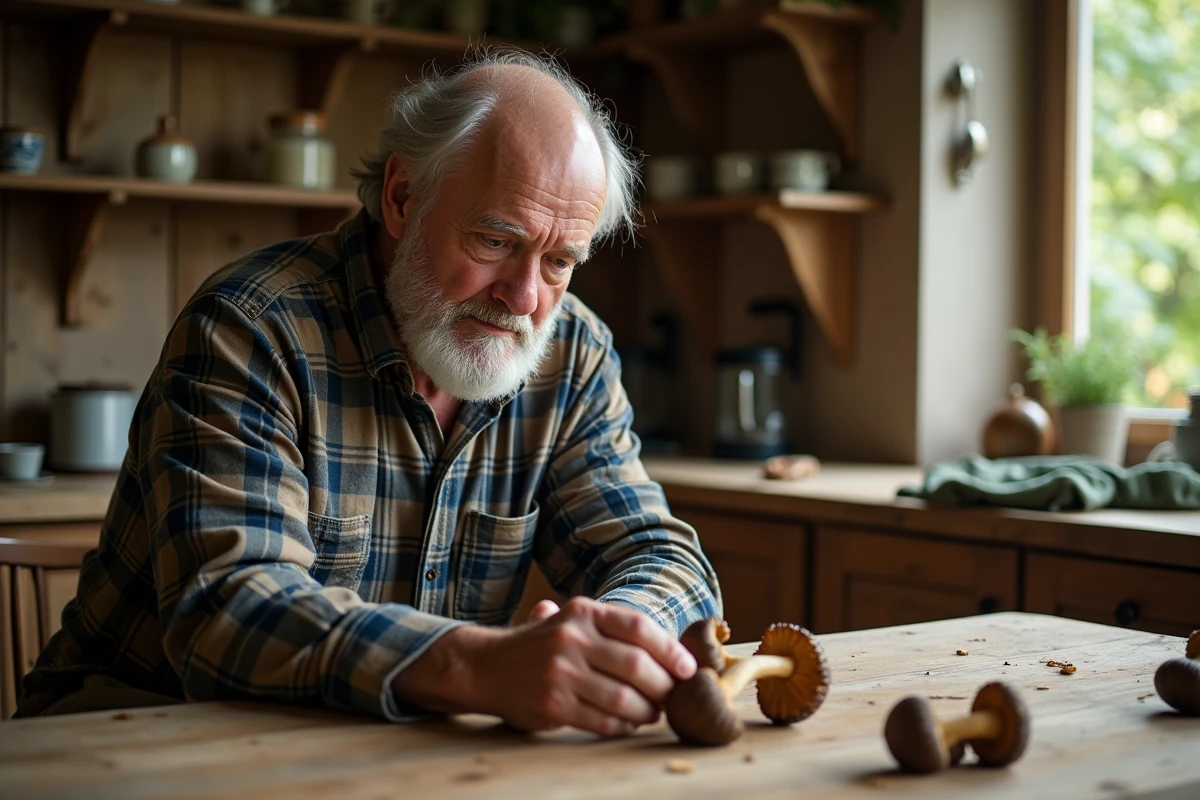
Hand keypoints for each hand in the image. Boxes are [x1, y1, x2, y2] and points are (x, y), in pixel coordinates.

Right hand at [393, 597, 696, 737]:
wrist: (485, 666)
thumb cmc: (540, 644)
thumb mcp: (570, 619)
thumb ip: (612, 627)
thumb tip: (670, 646)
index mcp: (582, 612)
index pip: (638, 627)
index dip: (670, 649)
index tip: (687, 668)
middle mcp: (572, 639)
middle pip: (637, 665)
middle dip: (663, 686)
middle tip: (671, 696)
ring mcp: (561, 673)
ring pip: (623, 698)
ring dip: (647, 710)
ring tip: (653, 713)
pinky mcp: (553, 705)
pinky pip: (602, 721)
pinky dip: (622, 726)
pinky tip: (627, 723)